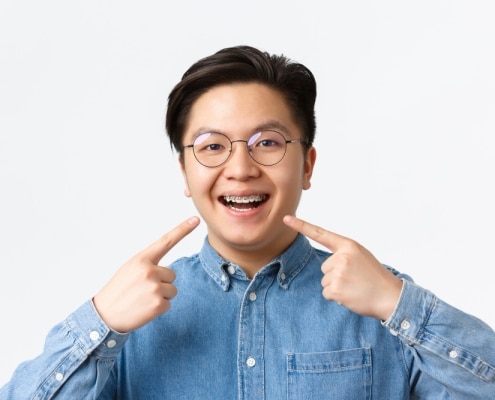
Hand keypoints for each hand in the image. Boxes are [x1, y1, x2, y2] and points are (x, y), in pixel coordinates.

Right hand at [93, 216, 199, 332]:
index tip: (196, 220)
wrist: (104, 315)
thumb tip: (167, 272)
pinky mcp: (158, 304)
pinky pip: (168, 304)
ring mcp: (154, 287)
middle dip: (161, 283)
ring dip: (161, 296)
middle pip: (171, 275)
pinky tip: (144, 309)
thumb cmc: (118, 291)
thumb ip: (148, 265)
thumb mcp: (130, 269)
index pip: (166, 241)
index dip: (182, 229)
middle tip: (142, 290)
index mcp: (141, 259)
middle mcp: (149, 271)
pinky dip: (158, 309)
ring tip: (142, 299)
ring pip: (172, 290)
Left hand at [283, 215, 401, 320]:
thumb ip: (344, 254)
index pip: (321, 234)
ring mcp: (338, 273)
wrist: (390, 296)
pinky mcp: (336, 289)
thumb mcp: (361, 256)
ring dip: (337, 286)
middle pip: (324, 267)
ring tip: (355, 287)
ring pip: (325, 280)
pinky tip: (351, 296)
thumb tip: (327, 264)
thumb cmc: (375, 277)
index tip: (286, 219)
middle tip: (355, 279)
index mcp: (348, 245)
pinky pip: (326, 293)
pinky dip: (337, 297)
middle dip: (336, 275)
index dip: (301, 226)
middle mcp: (341, 257)